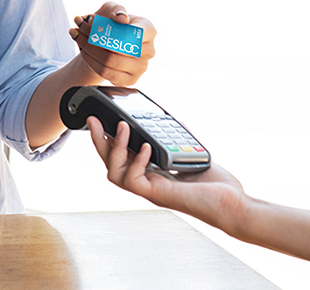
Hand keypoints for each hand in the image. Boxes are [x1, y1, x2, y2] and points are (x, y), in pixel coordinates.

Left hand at [69, 2, 155, 85]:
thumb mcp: (111, 9)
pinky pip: (105, 71)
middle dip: (93, 35)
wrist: (106, 43)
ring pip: (109, 60)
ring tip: (77, 36)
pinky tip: (83, 50)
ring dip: (88, 47)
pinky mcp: (129, 80)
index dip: (112, 28)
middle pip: (118, 46)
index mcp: (148, 30)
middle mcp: (149, 50)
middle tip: (78, 26)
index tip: (92, 19)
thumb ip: (116, 9)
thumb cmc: (111, 23)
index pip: (133, 32)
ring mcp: (141, 68)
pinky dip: (90, 60)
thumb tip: (121, 18)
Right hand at [87, 116, 245, 232]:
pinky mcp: (157, 195)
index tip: (103, 120)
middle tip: (92, 120)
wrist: (234, 206)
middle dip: (98, 140)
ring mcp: (150, 190)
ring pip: (114, 172)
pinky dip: (136, 161)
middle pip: (110, 163)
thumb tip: (163, 123)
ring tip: (122, 128)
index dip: (109, 139)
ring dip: (114, 148)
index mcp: (152, 173)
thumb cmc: (218, 186)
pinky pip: (133, 180)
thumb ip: (174, 141)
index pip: (121, 156)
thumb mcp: (190, 154)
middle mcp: (147, 182)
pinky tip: (146, 147)